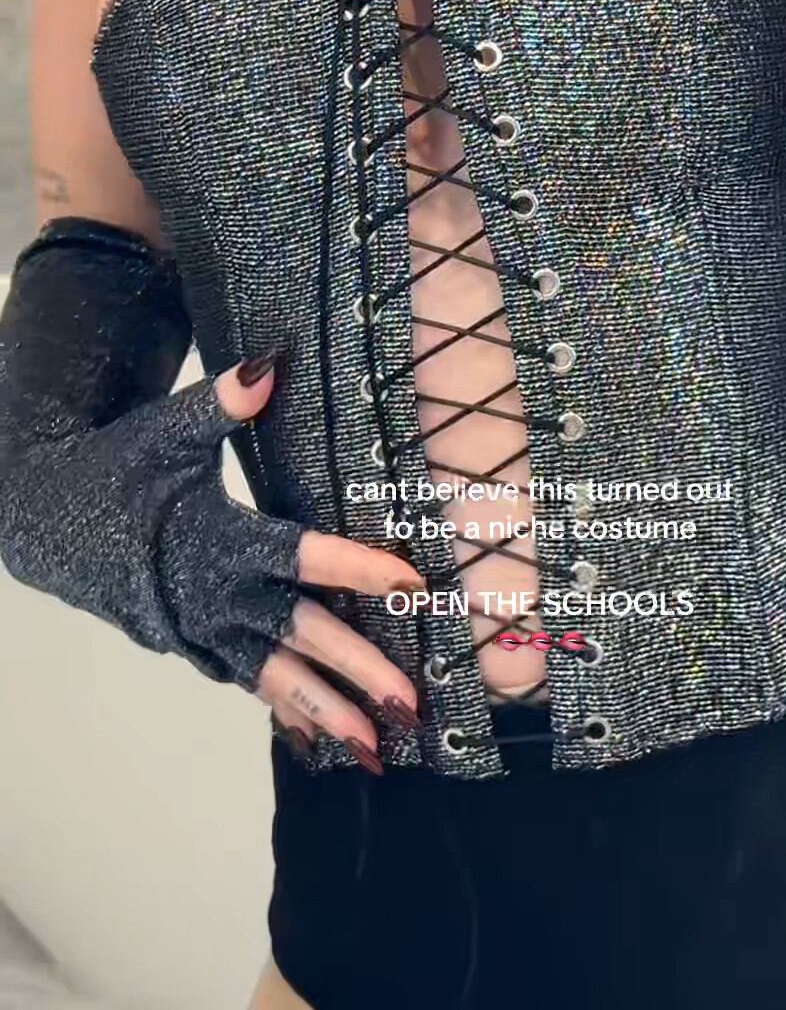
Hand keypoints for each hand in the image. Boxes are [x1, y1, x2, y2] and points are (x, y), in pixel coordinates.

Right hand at [0, 235, 425, 775]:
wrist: (45, 519)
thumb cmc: (114, 467)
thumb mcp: (162, 431)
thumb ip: (216, 405)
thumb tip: (264, 366)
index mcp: (213, 539)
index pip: (296, 556)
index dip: (353, 569)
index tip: (410, 583)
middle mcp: (211, 595)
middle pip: (296, 637)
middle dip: (354, 673)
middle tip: (410, 704)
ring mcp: (198, 630)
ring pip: (271, 678)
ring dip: (324, 713)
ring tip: (376, 749)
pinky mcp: (189, 645)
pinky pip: (245, 682)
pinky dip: (283, 710)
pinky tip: (322, 739)